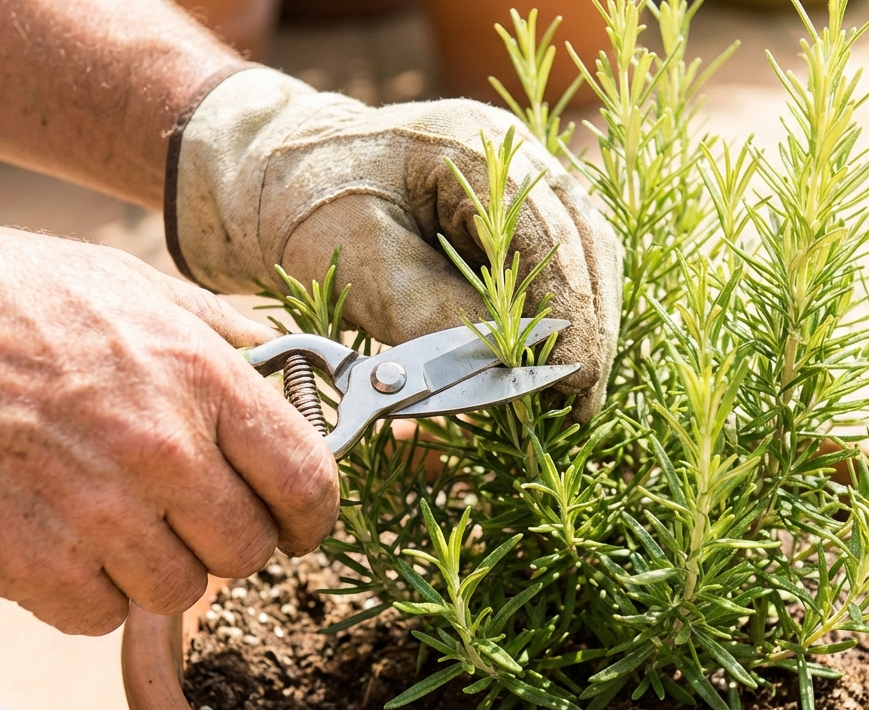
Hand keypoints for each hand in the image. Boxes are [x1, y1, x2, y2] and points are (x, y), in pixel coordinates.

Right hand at [0, 223, 337, 634]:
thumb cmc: (7, 299)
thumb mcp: (131, 283)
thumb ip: (217, 328)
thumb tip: (282, 358)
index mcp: (201, 378)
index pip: (307, 480)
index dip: (313, 513)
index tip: (299, 522)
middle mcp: (163, 451)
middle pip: (247, 551)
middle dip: (227, 540)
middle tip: (192, 516)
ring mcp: (100, 513)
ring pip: (178, 591)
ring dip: (156, 567)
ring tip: (114, 519)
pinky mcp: (37, 564)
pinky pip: (102, 616)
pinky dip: (90, 593)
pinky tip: (65, 541)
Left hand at [168, 67, 621, 419]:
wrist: (280, 180)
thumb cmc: (308, 210)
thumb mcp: (357, 263)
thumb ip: (430, 311)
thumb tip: (503, 367)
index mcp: (471, 145)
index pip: (552, 234)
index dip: (570, 315)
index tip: (571, 385)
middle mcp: (513, 153)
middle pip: (586, 243)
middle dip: (588, 329)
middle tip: (579, 405)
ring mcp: (522, 179)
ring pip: (586, 256)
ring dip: (584, 326)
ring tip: (571, 396)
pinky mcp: (517, 214)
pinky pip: (561, 265)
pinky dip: (562, 317)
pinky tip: (550, 365)